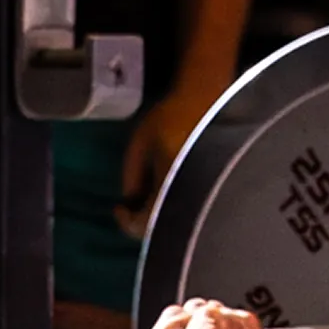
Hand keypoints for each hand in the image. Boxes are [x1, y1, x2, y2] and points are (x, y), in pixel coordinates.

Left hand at [116, 69, 234, 237]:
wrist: (205, 100)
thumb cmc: (169, 116)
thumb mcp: (140, 144)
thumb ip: (132, 176)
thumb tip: (131, 203)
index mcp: (172, 180)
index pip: (147, 222)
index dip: (127, 222)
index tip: (118, 206)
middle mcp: (192, 190)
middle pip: (164, 228)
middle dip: (143, 222)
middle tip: (130, 205)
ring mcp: (204, 191)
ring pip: (177, 221)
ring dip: (157, 216)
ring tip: (145, 196)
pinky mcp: (210, 188)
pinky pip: (188, 209)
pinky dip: (171, 208)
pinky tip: (163, 192)